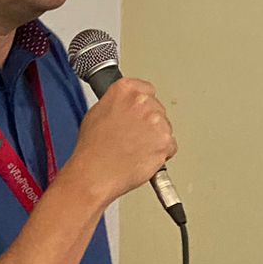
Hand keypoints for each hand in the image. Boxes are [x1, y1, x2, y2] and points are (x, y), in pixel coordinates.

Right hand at [66, 78, 177, 206]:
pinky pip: (171, 146)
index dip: (143, 106)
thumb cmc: (92, 149)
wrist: (95, 173)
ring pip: (165, 127)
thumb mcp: (96, 113)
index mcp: (125, 90)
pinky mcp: (165, 141)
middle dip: (149, 123)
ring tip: (135, 149)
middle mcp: (142, 101)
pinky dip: (161, 153)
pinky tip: (143, 157)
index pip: (147, 90)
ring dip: (155, 138)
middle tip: (132, 137)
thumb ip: (116, 103)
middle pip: (158, 109)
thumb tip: (126, 105)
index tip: (139, 113)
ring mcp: (156, 121)